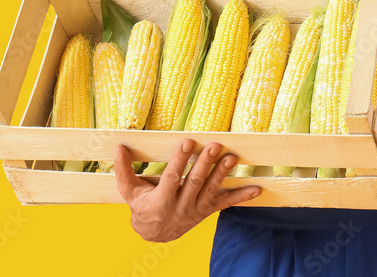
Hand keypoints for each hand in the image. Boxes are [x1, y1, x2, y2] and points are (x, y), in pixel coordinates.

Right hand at [115, 139, 260, 242]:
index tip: (187, 142)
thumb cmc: (141, 206)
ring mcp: (196, 211)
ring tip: (232, 158)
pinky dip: (242, 197)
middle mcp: (180, 207)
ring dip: (223, 174)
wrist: (154, 234)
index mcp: (160, 201)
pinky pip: (226, 203)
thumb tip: (119, 146)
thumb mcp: (129, 191)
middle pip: (194, 184)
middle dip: (205, 164)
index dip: (179, 161)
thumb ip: (124, 170)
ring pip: (211, 191)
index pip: (171, 178)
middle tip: (215, 146)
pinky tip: (257, 189)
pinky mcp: (207, 211)